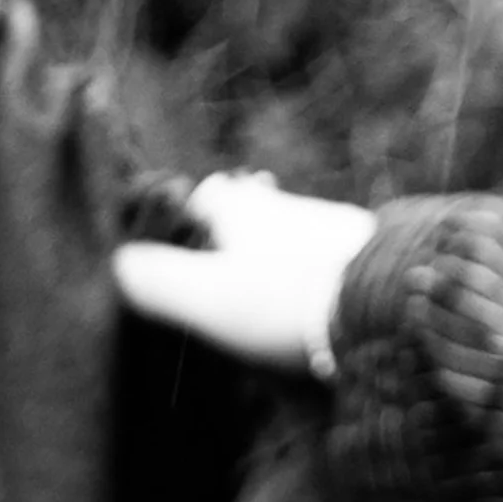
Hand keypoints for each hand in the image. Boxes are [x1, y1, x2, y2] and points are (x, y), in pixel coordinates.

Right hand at [112, 174, 377, 374]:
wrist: (385, 306)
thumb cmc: (284, 300)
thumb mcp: (203, 297)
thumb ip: (153, 281)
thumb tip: (116, 266)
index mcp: (240, 208)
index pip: (203, 195)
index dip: (185, 214)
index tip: (178, 238)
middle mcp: (285, 206)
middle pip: (250, 207)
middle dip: (235, 228)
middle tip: (223, 259)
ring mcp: (331, 226)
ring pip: (291, 229)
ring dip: (277, 250)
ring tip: (267, 285)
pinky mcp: (368, 255)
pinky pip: (328, 256)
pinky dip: (314, 271)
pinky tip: (315, 298)